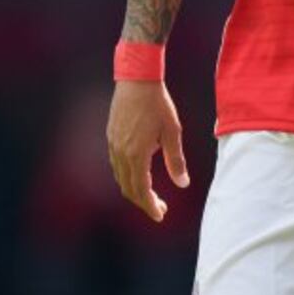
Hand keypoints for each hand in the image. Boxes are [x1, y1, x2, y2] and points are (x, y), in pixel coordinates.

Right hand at [107, 80, 188, 221]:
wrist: (137, 79)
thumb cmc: (158, 104)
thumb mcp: (172, 131)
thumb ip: (176, 160)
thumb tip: (183, 184)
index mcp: (137, 154)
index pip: (142, 190)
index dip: (150, 206)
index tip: (160, 215)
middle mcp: (121, 153)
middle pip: (129, 188)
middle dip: (144, 202)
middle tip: (160, 208)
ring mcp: (113, 144)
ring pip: (120, 177)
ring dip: (134, 189)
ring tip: (151, 193)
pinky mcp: (111, 136)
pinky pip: (116, 164)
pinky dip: (127, 175)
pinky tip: (139, 171)